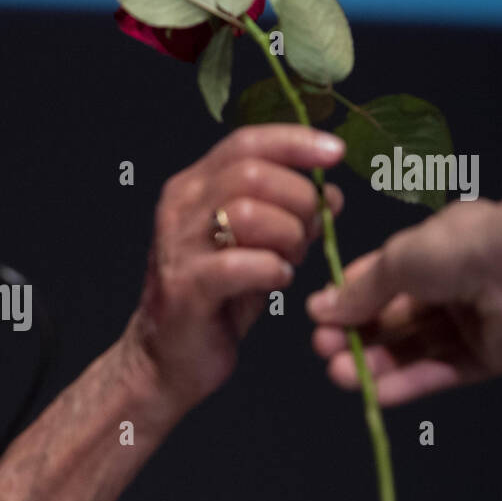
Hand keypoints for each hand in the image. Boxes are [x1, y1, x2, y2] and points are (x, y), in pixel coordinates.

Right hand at [120, 124, 345, 411]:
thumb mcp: (255, 247)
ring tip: (291, 259)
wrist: (167, 358)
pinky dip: (273, 270)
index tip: (334, 154)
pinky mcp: (186, 287)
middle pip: (252, 174)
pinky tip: (278, 281)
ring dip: (287, 236)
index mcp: (194, 188)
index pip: (246, 142)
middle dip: (297, 198)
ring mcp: (178, 246)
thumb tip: (330, 193)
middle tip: (312, 230)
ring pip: (247, 213)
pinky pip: (242, 265)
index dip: (294, 142)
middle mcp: (179, 208)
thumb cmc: (216, 300)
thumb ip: (287, 215)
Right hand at [306, 198, 501, 405]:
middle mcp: (449, 288)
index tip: (320, 318)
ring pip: (412, 350)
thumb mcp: (395, 261)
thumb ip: (359, 292)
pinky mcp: (486, 358)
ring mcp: (469, 324)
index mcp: (431, 254)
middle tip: (325, 348)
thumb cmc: (459, 249)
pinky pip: (440, 372)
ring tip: (340, 374)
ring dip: (375, 364)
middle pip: (392, 321)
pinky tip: (375, 393)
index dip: (349, 301)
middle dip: (356, 336)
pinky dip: (407, 383)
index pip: (380, 282)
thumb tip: (319, 309)